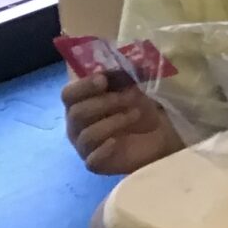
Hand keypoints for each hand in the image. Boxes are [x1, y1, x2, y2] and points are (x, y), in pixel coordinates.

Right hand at [62, 72, 183, 174]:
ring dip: (113, 121)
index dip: (83, 86)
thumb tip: (119, 64)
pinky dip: (104, 149)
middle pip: (75, 114)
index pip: (68, 94)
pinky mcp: (96, 163)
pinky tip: (117, 141)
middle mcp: (77, 125)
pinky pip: (92, 160)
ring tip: (136, 113)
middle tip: (130, 96)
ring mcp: (84, 146)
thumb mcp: (134, 87)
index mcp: (80, 103)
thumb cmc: (140, 107)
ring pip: (87, 135)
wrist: (159, 133)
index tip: (103, 79)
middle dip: (105, 102)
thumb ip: (122, 75)